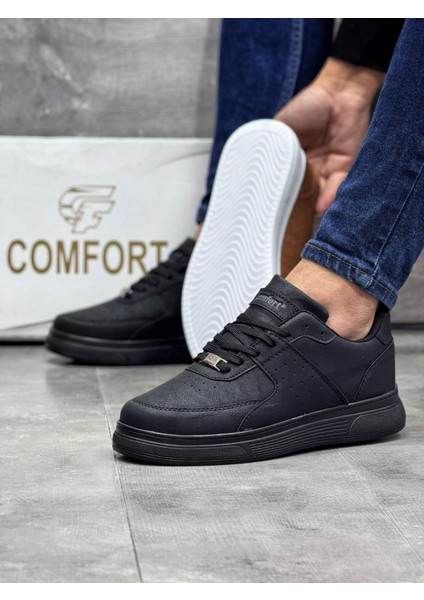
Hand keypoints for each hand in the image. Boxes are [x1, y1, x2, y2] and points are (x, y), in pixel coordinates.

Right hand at [275, 58, 383, 213]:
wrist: (339, 91)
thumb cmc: (309, 104)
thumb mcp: (281, 127)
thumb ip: (272, 147)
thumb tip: (263, 173)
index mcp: (291, 158)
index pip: (284, 182)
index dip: (278, 194)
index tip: (268, 208)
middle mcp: (310, 167)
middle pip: (302, 192)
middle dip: (295, 205)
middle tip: (284, 218)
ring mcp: (327, 169)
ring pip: (319, 193)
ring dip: (312, 205)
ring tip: (301, 217)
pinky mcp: (345, 167)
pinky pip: (337, 186)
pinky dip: (329, 197)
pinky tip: (320, 206)